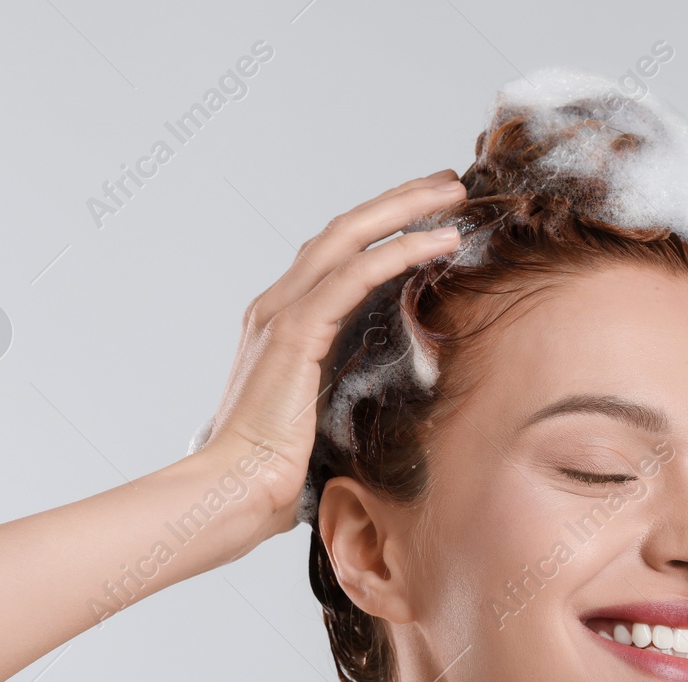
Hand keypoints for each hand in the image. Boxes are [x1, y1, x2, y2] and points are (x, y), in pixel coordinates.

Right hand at [195, 168, 465, 536]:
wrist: (234, 492)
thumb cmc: (274, 474)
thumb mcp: (322, 419)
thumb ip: (345, 392)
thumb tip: (388, 401)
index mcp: (281, 325)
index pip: (334, 256)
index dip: (380, 229)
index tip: (427, 215)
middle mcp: (276, 307)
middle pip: (342, 231)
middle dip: (399, 201)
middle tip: (448, 184)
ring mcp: (281, 314)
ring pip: (348, 237)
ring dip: (405, 210)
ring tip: (453, 195)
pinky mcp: (295, 332)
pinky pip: (354, 274)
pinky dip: (399, 251)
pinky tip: (439, 241)